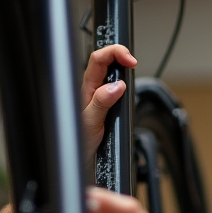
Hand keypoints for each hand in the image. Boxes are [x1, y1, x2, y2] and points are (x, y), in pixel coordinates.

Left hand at [81, 45, 136, 164]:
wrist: (78, 160)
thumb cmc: (79, 142)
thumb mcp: (91, 122)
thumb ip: (102, 103)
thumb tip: (116, 86)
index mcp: (86, 88)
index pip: (98, 59)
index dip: (114, 53)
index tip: (130, 61)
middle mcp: (92, 89)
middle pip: (106, 61)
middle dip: (120, 56)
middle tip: (133, 63)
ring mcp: (99, 97)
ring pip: (112, 74)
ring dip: (123, 70)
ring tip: (131, 71)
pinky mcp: (107, 105)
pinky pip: (116, 89)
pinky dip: (125, 85)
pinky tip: (128, 90)